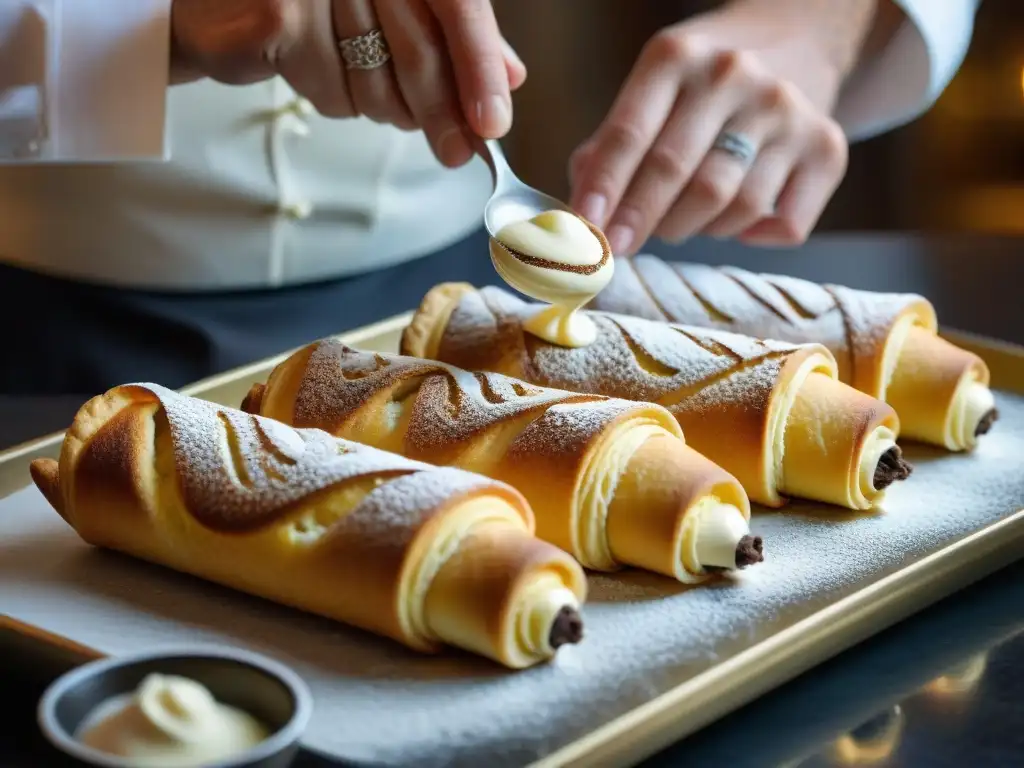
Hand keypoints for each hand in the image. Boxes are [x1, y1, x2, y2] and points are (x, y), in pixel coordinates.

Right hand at [170, 0, 525, 166]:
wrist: (215, 0)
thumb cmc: (316, 1)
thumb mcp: (395, 4)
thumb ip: (454, 34)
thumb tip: (510, 77)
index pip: (459, 6)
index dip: (479, 69)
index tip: (493, 125)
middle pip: (420, 54)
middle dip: (441, 114)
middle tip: (457, 153)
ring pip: (376, 84)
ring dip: (376, 102)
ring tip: (353, 74)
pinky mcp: (278, 17)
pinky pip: (331, 92)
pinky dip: (332, 97)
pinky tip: (311, 66)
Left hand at [568, 18, 848, 253]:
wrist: (798, 41)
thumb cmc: (703, 82)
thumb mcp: (652, 88)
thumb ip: (611, 144)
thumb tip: (583, 211)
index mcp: (677, 57)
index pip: (631, 133)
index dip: (606, 187)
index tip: (587, 228)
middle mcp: (736, 75)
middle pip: (680, 173)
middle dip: (643, 220)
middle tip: (621, 245)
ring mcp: (787, 110)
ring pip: (732, 204)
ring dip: (694, 229)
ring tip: (680, 220)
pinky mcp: (827, 146)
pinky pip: (785, 223)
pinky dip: (753, 237)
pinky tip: (737, 223)